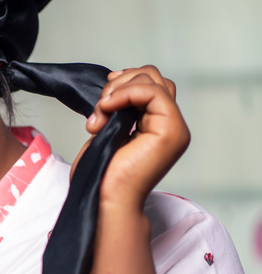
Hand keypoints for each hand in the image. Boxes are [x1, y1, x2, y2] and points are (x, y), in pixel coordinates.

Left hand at [82, 66, 189, 208]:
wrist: (104, 197)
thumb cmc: (102, 172)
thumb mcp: (109, 130)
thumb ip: (119, 108)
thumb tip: (114, 87)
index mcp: (156, 124)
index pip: (149, 84)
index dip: (124, 81)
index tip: (102, 98)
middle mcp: (169, 124)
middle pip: (153, 77)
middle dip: (119, 83)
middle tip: (99, 108)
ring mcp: (174, 127)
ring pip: (152, 80)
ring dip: (118, 90)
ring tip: (100, 114)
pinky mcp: (171, 131)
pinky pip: (152, 92)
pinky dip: (126, 93)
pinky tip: (107, 107)